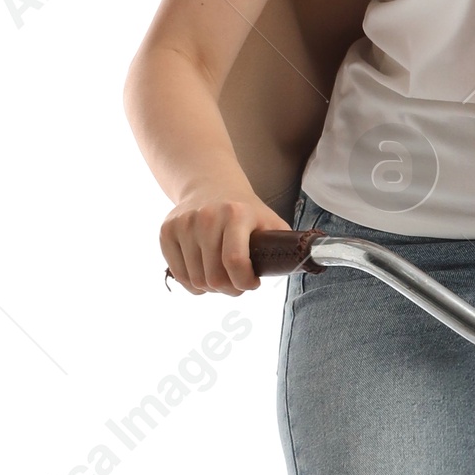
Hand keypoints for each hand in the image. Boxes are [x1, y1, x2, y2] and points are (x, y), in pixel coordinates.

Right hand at [161, 187, 293, 294]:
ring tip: (222, 277)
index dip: (245, 283)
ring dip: (212, 288)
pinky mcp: (166, 232)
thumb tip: (308, 265)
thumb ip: (285, 246)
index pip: (234, 262)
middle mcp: (205, 217)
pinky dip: (192, 283)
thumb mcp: (270, 222)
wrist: (209, 185)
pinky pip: (178, 275)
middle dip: (230, 289)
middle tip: (238, 284)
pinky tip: (204, 272)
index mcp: (236, 214)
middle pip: (214, 278)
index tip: (252, 283)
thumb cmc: (246, 212)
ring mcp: (183, 224)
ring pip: (195, 281)